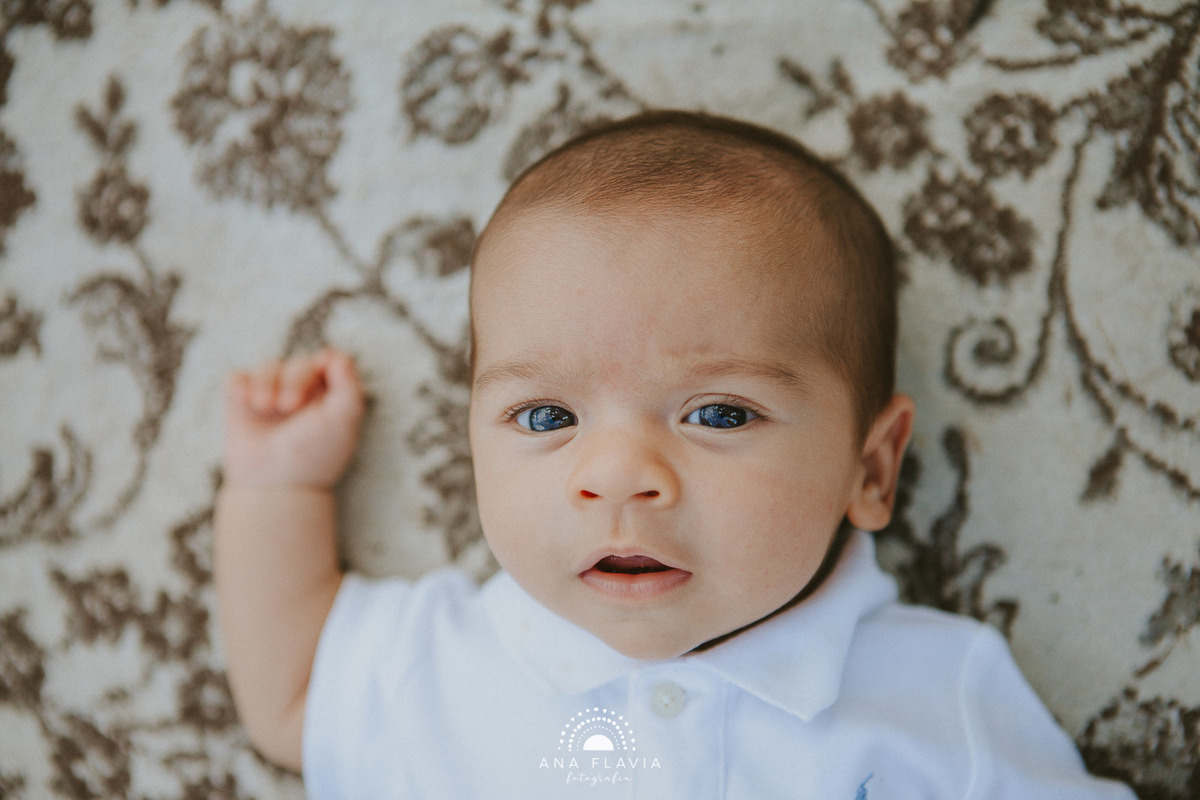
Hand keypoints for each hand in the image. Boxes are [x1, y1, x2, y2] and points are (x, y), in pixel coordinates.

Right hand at [223, 349, 364, 488]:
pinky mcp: (242, 404)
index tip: (322, 371)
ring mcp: (270, 397)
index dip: (325, 362)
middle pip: (298, 362)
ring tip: (265, 406)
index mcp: (329, 396)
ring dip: (266, 381)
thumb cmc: (314, 455)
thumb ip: (349, 387)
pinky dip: (240, 384)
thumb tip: (339, 356)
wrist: (275, 485)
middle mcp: (300, 393)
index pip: (328, 361)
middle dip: (293, 378)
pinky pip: (238, 377)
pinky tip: (246, 401)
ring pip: (267, 366)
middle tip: (288, 406)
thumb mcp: (342, 422)